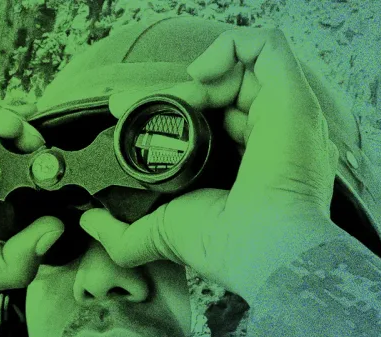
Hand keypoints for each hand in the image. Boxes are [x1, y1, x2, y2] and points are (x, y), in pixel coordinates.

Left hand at [77, 28, 339, 303]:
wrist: (258, 247)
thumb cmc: (223, 246)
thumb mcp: (160, 233)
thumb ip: (123, 235)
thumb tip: (88, 222)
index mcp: (250, 166)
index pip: (210, 121)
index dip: (168, 110)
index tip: (123, 113)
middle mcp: (272, 137)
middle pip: (220, 93)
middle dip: (171, 92)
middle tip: (125, 104)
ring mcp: (285, 115)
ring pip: (239, 69)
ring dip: (196, 75)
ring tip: (167, 97)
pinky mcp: (292, 96)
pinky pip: (267, 47)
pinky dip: (229, 49)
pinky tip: (199, 77)